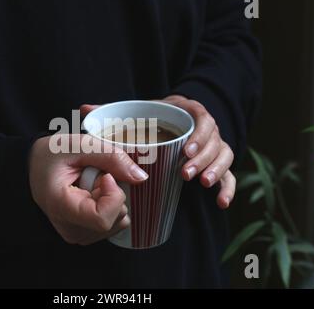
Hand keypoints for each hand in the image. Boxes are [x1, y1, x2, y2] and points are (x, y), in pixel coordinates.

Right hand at [29, 135, 147, 244]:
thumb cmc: (49, 156)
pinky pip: (115, 222)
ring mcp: (78, 234)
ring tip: (91, 184)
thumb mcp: (76, 144)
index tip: (105, 176)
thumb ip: (110, 156)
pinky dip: (111, 205)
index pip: (103, 219)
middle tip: (94, 175)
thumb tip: (140, 177)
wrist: (33, 168)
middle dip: (114, 192)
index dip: (112, 195)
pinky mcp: (86, 234)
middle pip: (115, 218)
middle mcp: (70, 229)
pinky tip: (93, 193)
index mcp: (62, 208)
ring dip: (112, 198)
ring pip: (119, 221)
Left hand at [80, 95, 235, 208]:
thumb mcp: (135, 113)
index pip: (202, 118)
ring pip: (225, 155)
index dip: (198, 135)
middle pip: (216, 140)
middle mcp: (204, 128)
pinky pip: (230, 174)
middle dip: (203, 158)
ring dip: (216, 170)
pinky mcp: (215, 162)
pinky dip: (228, 187)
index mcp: (186, 112)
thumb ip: (112, 112)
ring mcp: (212, 145)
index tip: (183, 151)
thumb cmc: (149, 120)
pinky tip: (221, 203)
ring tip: (202, 184)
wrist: (167, 122)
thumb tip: (84, 110)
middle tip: (186, 174)